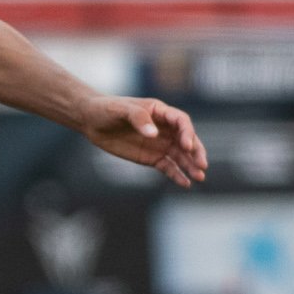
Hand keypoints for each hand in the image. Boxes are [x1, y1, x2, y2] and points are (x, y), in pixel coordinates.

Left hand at [78, 95, 206, 188]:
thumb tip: (153, 134)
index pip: (181, 122)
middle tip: (202, 165)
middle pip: (187, 140)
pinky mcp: (152, 157)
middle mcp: (165, 129)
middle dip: (196, 152)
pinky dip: (177, 175)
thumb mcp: (120, 110)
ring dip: (191, 166)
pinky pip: (168, 167)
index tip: (186, 146)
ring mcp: (160, 144)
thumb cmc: (106, 109)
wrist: (91, 121)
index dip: (187, 133)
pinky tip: (185, 183)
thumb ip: (138, 118)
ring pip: (180, 156)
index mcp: (160, 112)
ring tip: (200, 178)